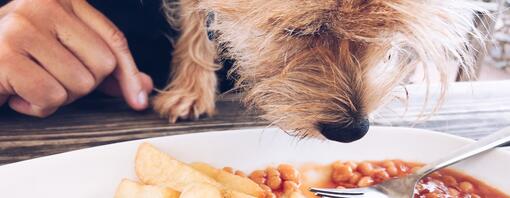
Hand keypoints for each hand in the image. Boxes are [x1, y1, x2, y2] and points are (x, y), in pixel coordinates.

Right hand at [0, 0, 152, 116]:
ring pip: (80, 84)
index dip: (129, 74)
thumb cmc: (22, 60)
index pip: (114, 40)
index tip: (138, 99)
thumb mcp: (67, 55)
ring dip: (60, 97)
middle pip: (102, 65)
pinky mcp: (6, 54)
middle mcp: (43, 4)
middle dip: (82, 86)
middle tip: (52, 78)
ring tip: (34, 83)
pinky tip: (19, 94)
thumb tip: (144, 85)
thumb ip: (106, 66)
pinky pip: (52, 97)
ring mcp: (23, 27)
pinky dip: (39, 107)